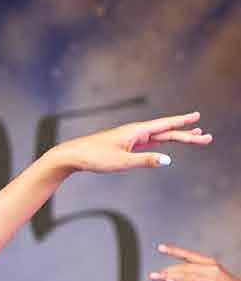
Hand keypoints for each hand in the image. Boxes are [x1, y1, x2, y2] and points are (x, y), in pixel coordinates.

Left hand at [49, 111, 210, 175]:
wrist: (74, 156)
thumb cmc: (95, 157)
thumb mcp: (122, 162)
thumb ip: (145, 161)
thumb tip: (167, 160)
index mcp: (137, 131)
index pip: (166, 126)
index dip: (183, 123)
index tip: (198, 118)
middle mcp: (136, 132)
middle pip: (167, 132)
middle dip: (187, 134)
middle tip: (206, 137)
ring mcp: (131, 138)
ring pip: (159, 137)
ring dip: (177, 137)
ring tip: (193, 136)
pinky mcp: (125, 146)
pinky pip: (149, 143)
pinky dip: (161, 143)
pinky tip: (166, 144)